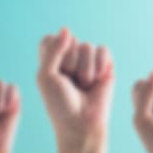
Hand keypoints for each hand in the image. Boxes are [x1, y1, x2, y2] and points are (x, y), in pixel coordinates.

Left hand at [37, 27, 113, 152]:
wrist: (83, 123)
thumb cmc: (60, 105)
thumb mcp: (46, 76)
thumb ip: (53, 50)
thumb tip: (67, 29)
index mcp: (51, 59)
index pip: (51, 39)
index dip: (54, 53)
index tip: (54, 74)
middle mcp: (70, 57)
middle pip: (71, 41)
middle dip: (71, 62)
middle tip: (71, 83)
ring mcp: (88, 61)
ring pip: (88, 46)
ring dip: (86, 68)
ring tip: (85, 85)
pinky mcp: (106, 65)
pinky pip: (103, 50)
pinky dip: (101, 64)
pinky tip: (98, 79)